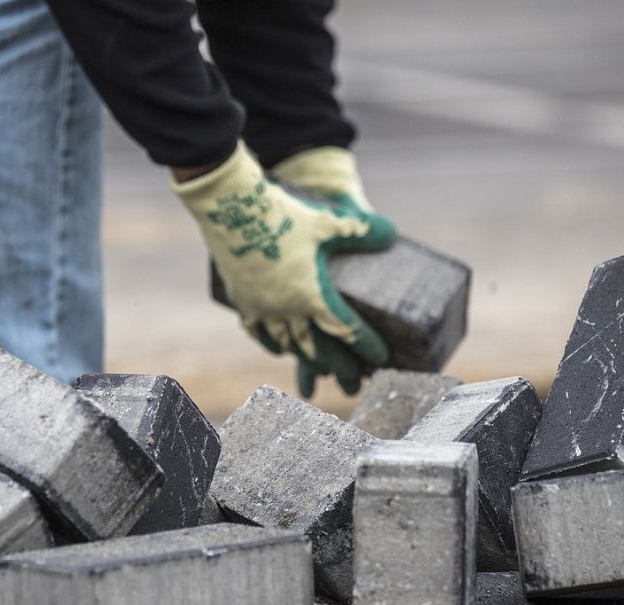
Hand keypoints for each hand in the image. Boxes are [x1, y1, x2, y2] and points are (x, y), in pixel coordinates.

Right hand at [174, 142, 392, 395]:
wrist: (231, 205)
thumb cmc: (285, 212)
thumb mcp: (330, 220)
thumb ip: (363, 230)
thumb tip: (392, 236)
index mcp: (313, 295)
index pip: (347, 329)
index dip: (367, 345)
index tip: (381, 358)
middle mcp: (287, 309)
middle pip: (317, 348)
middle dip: (338, 365)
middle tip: (354, 379)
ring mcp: (261, 307)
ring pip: (286, 343)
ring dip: (305, 357)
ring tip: (319, 368)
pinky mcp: (241, 299)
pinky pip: (256, 331)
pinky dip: (270, 342)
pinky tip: (277, 348)